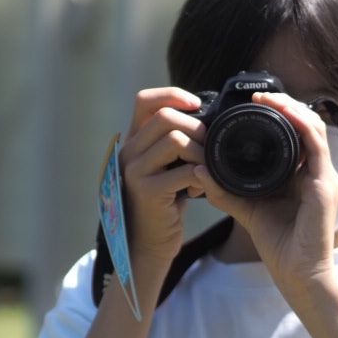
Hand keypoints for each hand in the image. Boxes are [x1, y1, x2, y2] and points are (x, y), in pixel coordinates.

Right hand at [118, 88, 206, 270]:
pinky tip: (201, 188)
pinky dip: (202, 176)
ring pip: (176, 140)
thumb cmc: (162, 202)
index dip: (173, 95)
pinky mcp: (147, 191)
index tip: (197, 106)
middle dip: (197, 127)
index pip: (145, 101)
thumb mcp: (163, 166)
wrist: (147, 242)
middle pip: (166, 117)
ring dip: (201, 152)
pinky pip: (185, 171)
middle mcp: (129, 152)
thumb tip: (205, 117)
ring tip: (205, 168)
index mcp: (134, 141)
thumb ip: (172, 143)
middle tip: (208, 147)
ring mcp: (134, 171)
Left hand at [195, 92, 337, 299]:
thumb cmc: (279, 244)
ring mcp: (323, 176)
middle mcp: (315, 171)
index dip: (278, 114)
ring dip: (292, 108)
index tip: (251, 104)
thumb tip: (200, 170)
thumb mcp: (246, 208)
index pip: (294, 133)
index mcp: (300, 174)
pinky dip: (301, 125)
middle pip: (306, 124)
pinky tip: (284, 114)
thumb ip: (226, 189)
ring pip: (314, 127)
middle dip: (284, 105)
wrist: (297, 274)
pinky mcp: (324, 185)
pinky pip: (317, 146)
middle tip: (258, 96)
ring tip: (268, 99)